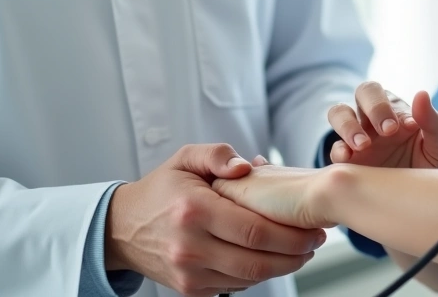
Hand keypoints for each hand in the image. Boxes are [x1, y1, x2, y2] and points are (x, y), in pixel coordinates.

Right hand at [105, 144, 326, 296]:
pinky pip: (235, 286)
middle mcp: (190, 246)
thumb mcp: (185, 159)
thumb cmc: (162, 188)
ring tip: (301, 251)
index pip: (254, 230)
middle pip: (257, 260)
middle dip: (295, 254)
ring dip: (282, 267)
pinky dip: (258, 274)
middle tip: (316, 242)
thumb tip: (248, 165)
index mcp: (194, 210)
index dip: (291, 234)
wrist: (121, 228)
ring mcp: (189, 273)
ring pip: (249, 277)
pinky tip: (271, 258)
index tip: (314, 228)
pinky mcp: (190, 289)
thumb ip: (217, 153)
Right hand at [327, 82, 437, 169]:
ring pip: (340, 113)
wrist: (425, 204)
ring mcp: (360, 139)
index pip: (387, 96)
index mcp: (398, 112)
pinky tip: (348, 159)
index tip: (409, 127)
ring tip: (363, 145)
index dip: (391, 107)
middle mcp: (376, 120)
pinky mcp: (350, 162)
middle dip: (373, 107)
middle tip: (388, 130)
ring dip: (348, 125)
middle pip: (363, 93)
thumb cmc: (435, 169)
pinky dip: (339, 151)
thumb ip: (433, 121)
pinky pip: (336, 149)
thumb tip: (421, 93)